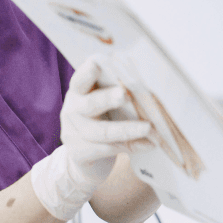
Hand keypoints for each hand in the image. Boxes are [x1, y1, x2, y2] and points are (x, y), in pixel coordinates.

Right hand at [60, 56, 153, 186]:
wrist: (85, 160)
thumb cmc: (100, 123)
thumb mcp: (102, 105)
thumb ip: (116, 94)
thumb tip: (147, 90)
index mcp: (78, 92)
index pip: (80, 80)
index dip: (88, 72)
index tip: (97, 62)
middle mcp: (72, 110)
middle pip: (90, 104)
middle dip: (107, 99)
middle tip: (124, 94)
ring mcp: (73, 133)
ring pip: (103, 132)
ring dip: (129, 130)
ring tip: (149, 128)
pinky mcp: (80, 153)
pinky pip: (109, 149)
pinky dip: (133, 146)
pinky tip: (149, 144)